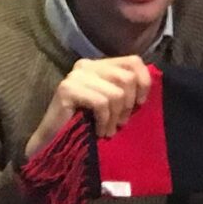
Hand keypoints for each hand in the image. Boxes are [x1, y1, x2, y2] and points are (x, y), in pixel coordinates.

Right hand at [23, 55, 154, 159]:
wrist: (54, 142)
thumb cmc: (87, 124)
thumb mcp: (112, 103)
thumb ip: (126, 90)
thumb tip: (148, 85)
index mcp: (99, 65)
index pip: (133, 61)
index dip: (144, 82)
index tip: (140, 103)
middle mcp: (86, 65)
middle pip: (127, 78)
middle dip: (128, 105)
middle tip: (120, 123)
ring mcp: (75, 76)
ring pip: (115, 93)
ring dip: (115, 117)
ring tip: (108, 130)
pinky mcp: (67, 89)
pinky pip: (101, 103)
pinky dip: (104, 121)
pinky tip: (98, 131)